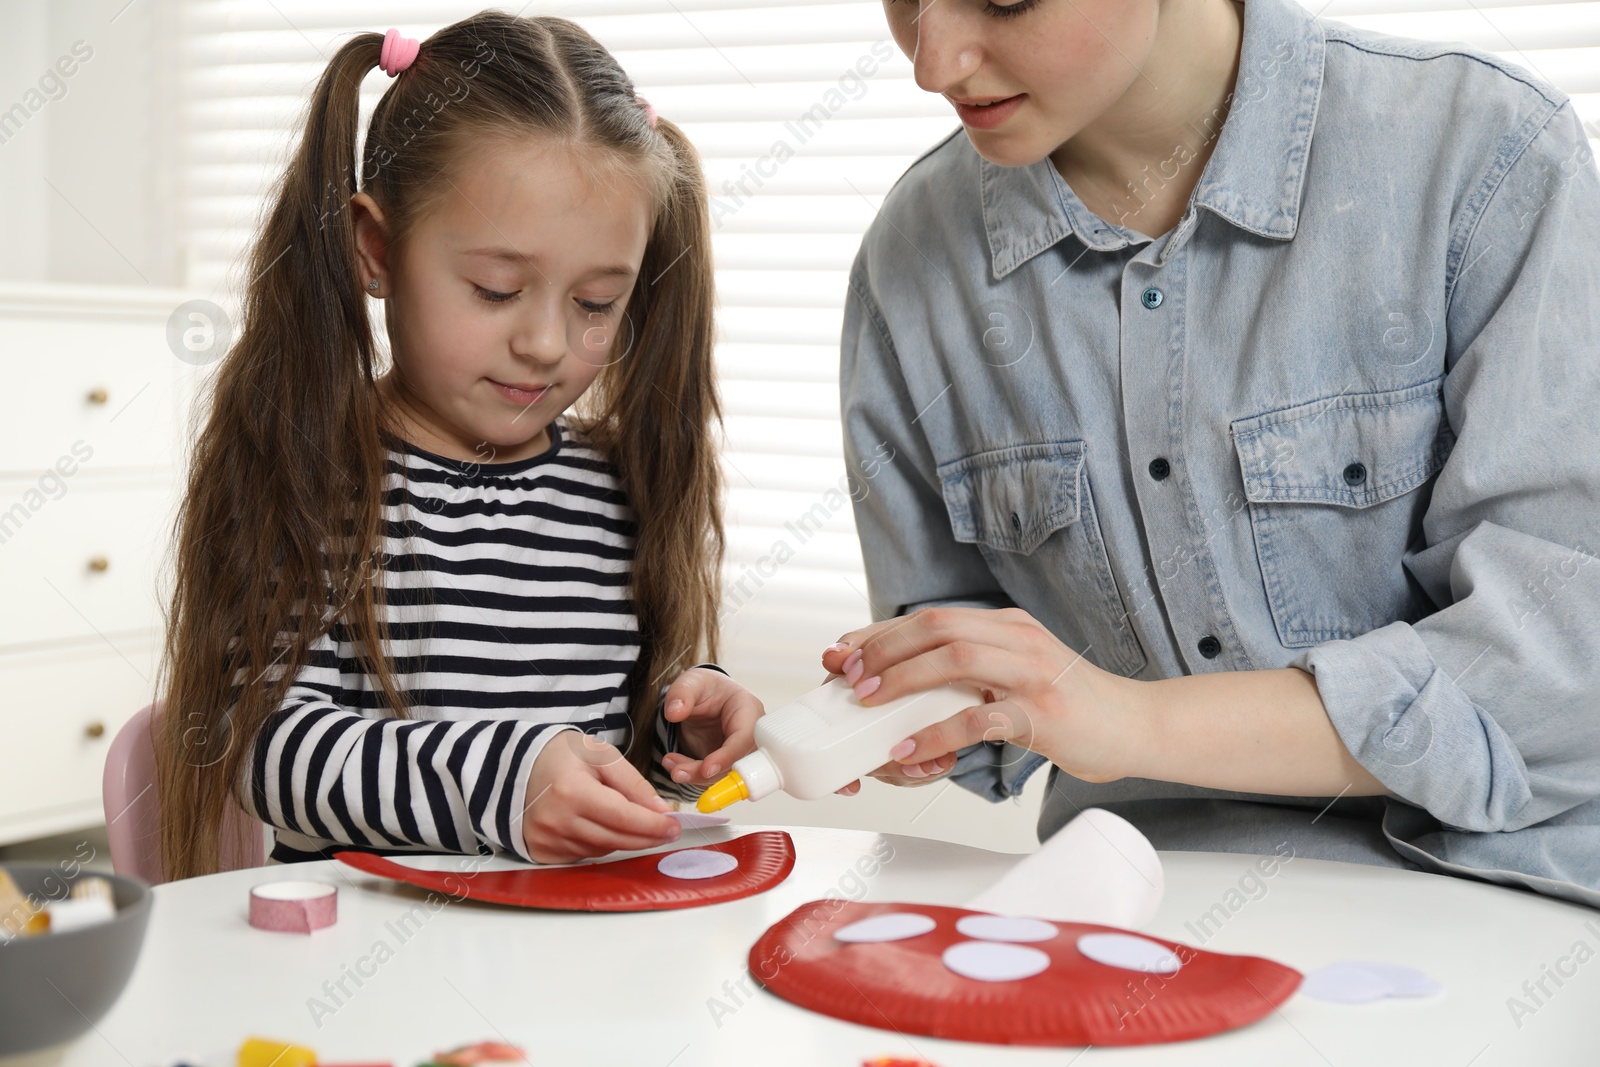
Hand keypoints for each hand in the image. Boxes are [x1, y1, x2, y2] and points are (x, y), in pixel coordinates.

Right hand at [521, 729, 680, 863]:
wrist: (514, 767)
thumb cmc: (560, 756)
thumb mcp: (600, 755)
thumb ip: (632, 782)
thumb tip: (661, 811)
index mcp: (571, 791)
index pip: (622, 817)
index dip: (652, 825)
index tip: (674, 826)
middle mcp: (557, 821)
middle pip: (615, 839)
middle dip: (646, 837)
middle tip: (668, 831)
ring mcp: (547, 840)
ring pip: (602, 850)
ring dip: (625, 841)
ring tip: (638, 825)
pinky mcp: (541, 853)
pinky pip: (584, 855)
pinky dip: (601, 845)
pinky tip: (606, 829)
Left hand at [658, 666, 763, 787]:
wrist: (703, 698)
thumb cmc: (705, 688)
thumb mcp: (691, 682)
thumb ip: (682, 693)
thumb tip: (674, 712)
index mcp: (748, 710)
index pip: (744, 737)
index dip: (728, 756)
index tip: (707, 769)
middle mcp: (750, 734)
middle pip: (735, 763)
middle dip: (705, 773)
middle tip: (677, 772)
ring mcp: (739, 751)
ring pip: (723, 774)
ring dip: (695, 776)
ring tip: (670, 764)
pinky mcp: (727, 763)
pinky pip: (712, 777)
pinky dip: (692, 775)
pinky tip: (674, 763)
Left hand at [818, 607, 1138, 784]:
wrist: (1134, 727)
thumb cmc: (1071, 706)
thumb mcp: (1018, 673)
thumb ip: (974, 671)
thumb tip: (908, 684)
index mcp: (1006, 625)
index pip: (931, 617)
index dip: (880, 633)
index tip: (844, 653)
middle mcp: (1017, 638)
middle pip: (936, 626)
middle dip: (883, 649)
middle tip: (850, 678)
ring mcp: (1031, 672)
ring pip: (954, 658)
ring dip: (901, 679)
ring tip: (867, 704)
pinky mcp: (1042, 712)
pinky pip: (979, 718)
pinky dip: (936, 733)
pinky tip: (909, 750)